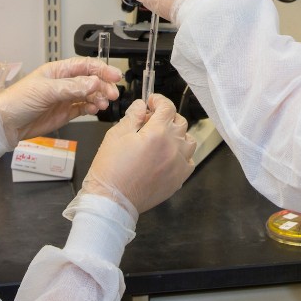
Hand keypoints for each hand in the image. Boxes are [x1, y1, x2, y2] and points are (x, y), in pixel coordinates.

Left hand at [0, 57, 121, 146]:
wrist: (6, 124)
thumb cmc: (19, 100)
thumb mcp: (46, 90)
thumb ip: (72, 87)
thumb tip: (94, 83)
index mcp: (58, 71)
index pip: (85, 66)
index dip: (101, 69)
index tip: (115, 76)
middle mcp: (63, 83)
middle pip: (90, 80)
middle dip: (103, 86)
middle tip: (113, 94)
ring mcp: (65, 98)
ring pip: (89, 95)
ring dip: (99, 98)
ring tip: (104, 104)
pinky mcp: (64, 113)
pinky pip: (83, 108)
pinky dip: (91, 108)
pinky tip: (95, 109)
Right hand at [83, 95, 195, 215]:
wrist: (112, 200)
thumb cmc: (111, 168)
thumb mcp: (116, 135)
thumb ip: (133, 116)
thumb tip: (141, 105)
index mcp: (157, 133)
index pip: (168, 107)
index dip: (159, 100)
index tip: (152, 101)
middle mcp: (173, 147)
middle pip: (180, 122)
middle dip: (167, 116)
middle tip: (151, 120)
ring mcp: (179, 164)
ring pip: (189, 141)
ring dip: (178, 135)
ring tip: (162, 138)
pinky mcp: (179, 179)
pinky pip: (189, 161)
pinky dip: (182, 155)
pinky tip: (168, 156)